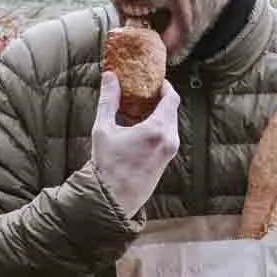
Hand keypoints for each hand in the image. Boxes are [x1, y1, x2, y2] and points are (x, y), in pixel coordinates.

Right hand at [93, 71, 179, 216]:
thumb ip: (109, 100)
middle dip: (160, 99)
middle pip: (172, 109)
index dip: (165, 86)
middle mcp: (169, 139)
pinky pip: (169, 135)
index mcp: (157, 129)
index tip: (155, 81)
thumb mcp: (103, 129)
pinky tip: (142, 127)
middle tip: (144, 92)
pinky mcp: (167, 160)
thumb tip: (110, 76)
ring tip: (141, 109)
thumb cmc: (107, 165)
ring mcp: (170, 151)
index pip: (172, 98)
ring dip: (160, 113)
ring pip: (171, 123)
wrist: (113, 199)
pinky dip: (159, 127)